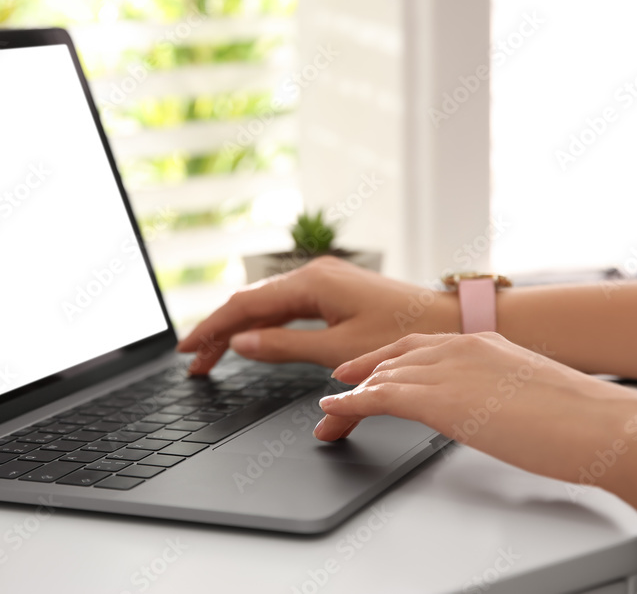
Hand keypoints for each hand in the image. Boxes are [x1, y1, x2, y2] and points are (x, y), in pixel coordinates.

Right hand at [177, 257, 459, 374]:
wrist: (448, 321)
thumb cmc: (402, 333)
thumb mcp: (337, 349)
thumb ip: (284, 345)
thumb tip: (242, 342)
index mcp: (310, 282)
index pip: (244, 305)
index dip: (211, 328)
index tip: (187, 350)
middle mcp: (313, 274)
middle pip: (251, 302)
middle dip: (219, 331)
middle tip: (195, 362)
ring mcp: (323, 281)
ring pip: (267, 304)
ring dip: (239, 328)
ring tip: (214, 354)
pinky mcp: (334, 291)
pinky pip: (287, 306)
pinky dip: (264, 324)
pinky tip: (252, 338)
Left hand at [318, 332, 636, 485]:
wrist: (604, 424)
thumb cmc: (581, 417)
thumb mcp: (528, 392)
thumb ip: (498, 391)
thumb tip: (489, 407)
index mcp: (482, 343)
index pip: (418, 346)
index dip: (385, 359)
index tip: (364, 370)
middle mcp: (460, 347)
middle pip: (393, 359)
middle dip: (362, 378)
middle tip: (338, 393)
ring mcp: (448, 370)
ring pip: (382, 377)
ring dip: (351, 396)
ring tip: (329, 414)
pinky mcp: (440, 399)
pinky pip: (380, 397)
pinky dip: (351, 405)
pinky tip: (334, 413)